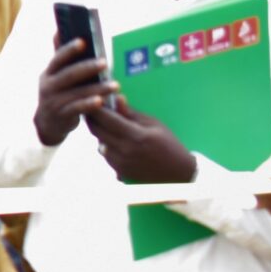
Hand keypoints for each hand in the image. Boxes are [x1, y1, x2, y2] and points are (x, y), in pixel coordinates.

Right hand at [33, 38, 115, 146]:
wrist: (47, 123)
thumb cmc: (57, 94)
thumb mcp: (55, 76)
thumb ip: (61, 58)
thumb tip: (58, 31)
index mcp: (48, 73)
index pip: (57, 59)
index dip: (69, 50)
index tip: (83, 42)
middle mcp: (48, 86)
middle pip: (69, 75)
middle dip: (87, 68)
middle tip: (105, 62)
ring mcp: (54, 101)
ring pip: (77, 93)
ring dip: (97, 88)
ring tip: (116, 85)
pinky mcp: (62, 116)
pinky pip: (77, 109)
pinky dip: (89, 104)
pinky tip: (102, 101)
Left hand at [81, 98, 198, 185]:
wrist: (178, 173)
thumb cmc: (168, 144)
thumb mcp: (154, 124)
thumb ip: (131, 113)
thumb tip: (116, 98)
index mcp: (135, 136)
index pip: (106, 119)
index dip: (96, 108)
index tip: (92, 99)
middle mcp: (125, 151)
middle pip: (97, 131)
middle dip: (92, 119)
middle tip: (92, 109)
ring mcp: (121, 163)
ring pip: (99, 143)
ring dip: (99, 133)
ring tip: (105, 124)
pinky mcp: (119, 172)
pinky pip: (105, 155)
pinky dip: (106, 145)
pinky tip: (113, 140)